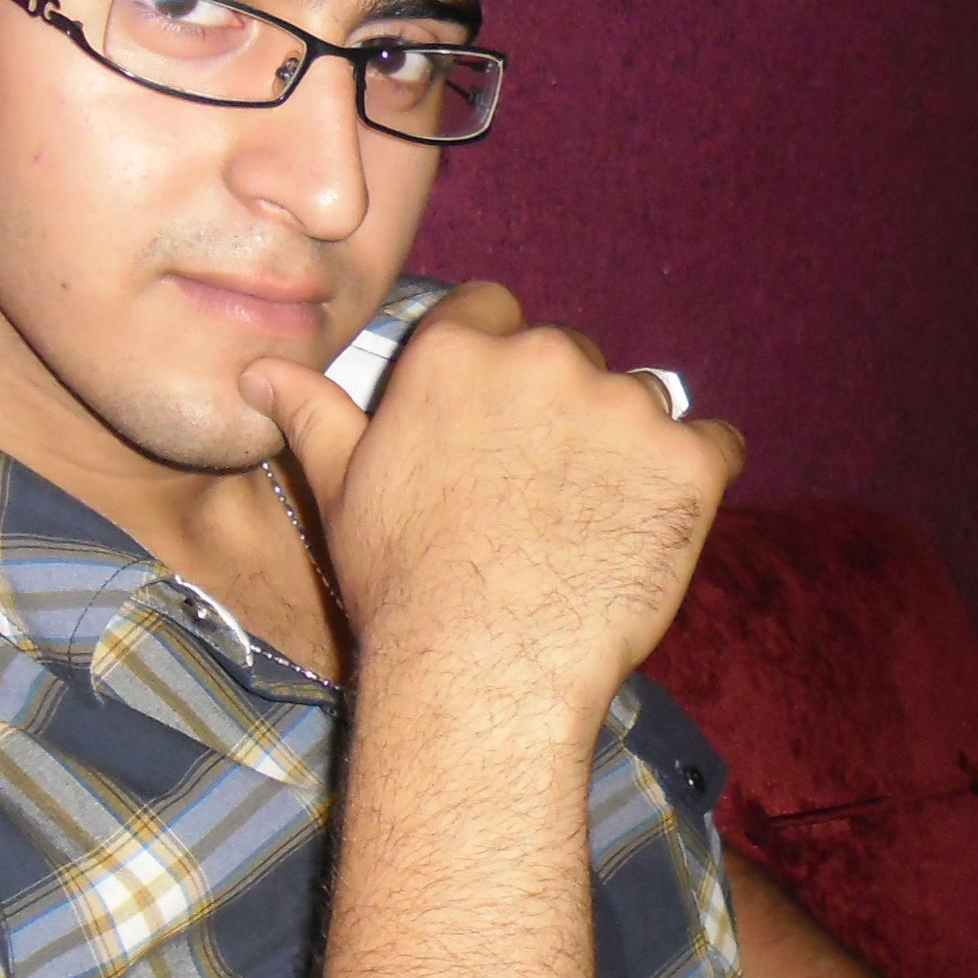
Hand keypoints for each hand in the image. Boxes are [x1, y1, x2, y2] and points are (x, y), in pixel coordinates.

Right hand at [242, 285, 745, 719]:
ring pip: (642, 400)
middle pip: (571, 355)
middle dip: (564, 410)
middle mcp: (546, 358)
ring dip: (629, 444)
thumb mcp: (341, 489)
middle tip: (542, 492)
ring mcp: (625, 405)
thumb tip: (261, 372)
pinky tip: (655, 529)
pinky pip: (716, 446)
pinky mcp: (688, 461)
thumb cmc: (402, 582)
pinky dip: (696, 479)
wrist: (483, 666)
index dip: (497, 366)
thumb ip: (313, 414)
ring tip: (595, 521)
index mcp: (460, 351)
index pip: (494, 311)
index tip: (496, 424)